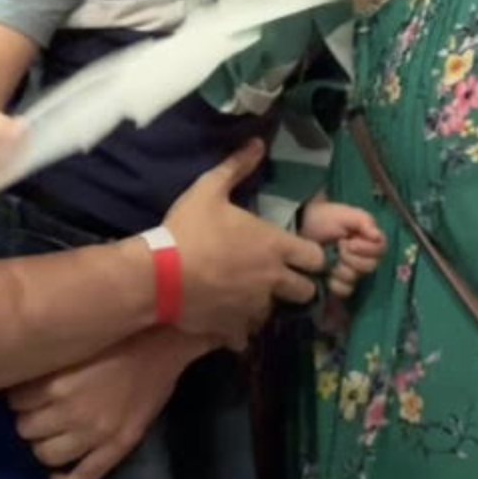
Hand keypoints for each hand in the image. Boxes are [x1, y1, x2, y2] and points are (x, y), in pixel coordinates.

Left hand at [7, 328, 209, 478]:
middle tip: (39, 407)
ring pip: (46, 454)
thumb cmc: (121, 332)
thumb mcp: (77, 341)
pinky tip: (57, 476)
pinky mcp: (117, 447)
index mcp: (59, 382)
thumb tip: (24, 368)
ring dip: (44, 443)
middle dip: (29, 417)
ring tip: (52, 431)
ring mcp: (95, 435)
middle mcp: (72, 412)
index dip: (20, 394)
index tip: (28, 388)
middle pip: (25, 428)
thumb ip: (51, 360)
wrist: (167, 340)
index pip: (15, 400)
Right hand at [164, 140, 325, 349]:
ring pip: (274, 312)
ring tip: (246, 294)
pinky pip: (246, 335)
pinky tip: (225, 316)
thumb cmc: (190, 227)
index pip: (317, 258)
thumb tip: (258, 143)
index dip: (310, 255)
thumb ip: (236, 166)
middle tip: (276, 275)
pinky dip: (238, 328)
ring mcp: (254, 307)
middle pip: (306, 291)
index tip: (296, 252)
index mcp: (275, 246)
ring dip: (265, 304)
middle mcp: (273, 279)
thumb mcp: (209, 189)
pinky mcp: (233, 328)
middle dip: (296, 285)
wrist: (160, 273)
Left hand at [299, 196, 386, 298]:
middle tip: (338, 248)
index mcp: (367, 240)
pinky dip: (336, 284)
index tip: (349, 242)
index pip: (380, 250)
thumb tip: (378, 236)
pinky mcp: (337, 284)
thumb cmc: (324, 218)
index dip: (367, 249)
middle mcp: (362, 257)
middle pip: (370, 266)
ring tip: (330, 259)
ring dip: (343, 269)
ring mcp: (349, 271)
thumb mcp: (345, 214)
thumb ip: (364, 221)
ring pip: (356, 279)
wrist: (300, 227)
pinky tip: (327, 275)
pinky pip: (345, 291)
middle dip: (353, 258)